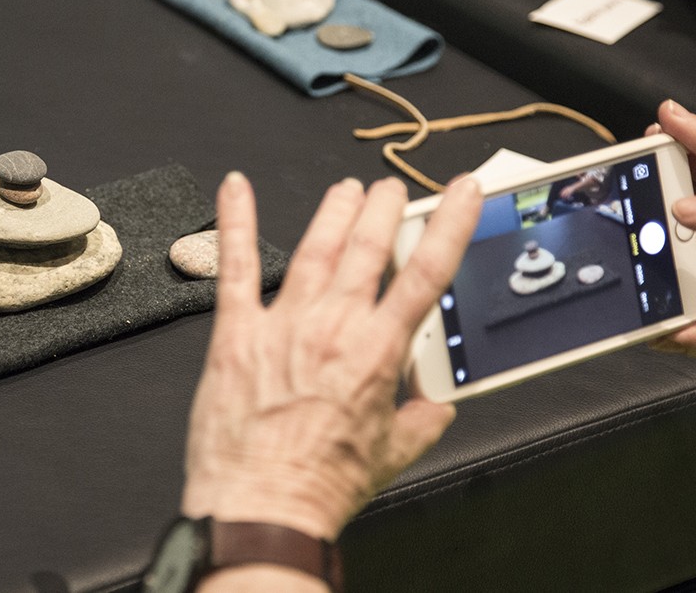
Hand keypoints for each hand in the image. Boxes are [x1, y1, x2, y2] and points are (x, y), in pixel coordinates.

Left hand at [182, 173, 481, 541]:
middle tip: (391, 190)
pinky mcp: (237, 333)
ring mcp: (283, 323)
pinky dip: (236, 223)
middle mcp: (334, 326)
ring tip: (347, 191)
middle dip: (384, 209)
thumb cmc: (321, 484)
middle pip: (368, 247)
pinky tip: (235, 189)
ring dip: (335, 212)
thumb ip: (420, 422)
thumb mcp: (392, 454)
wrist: (263, 506)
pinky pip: (235, 266)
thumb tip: (436, 411)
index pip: (426, 272)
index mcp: (378, 351)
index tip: (460, 192)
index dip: (449, 224)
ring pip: (316, 247)